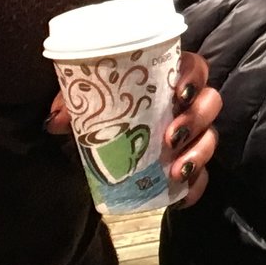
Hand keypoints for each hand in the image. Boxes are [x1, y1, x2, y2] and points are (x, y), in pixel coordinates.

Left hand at [46, 52, 221, 206]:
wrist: (100, 153)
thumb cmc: (102, 115)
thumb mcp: (84, 107)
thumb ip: (71, 106)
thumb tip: (54, 121)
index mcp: (166, 80)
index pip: (194, 67)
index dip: (194, 76)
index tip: (179, 91)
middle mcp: (186, 105)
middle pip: (211, 102)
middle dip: (196, 119)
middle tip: (172, 136)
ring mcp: (192, 136)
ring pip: (211, 138)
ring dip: (199, 154)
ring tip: (176, 171)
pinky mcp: (189, 166)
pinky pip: (203, 177)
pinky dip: (196, 188)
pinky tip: (181, 197)